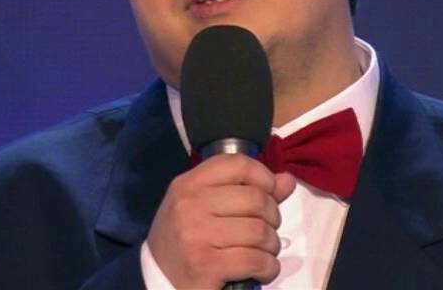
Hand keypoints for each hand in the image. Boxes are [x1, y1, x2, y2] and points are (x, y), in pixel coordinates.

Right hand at [146, 154, 296, 288]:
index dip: (264, 177)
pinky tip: (261, 270)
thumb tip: (286, 180)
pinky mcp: (205, 265)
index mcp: (188, 184)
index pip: (237, 164)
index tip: (269, 194)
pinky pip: (256, 260)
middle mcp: (190, 204)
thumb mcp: (204, 207)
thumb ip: (245, 190)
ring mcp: (196, 235)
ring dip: (271, 245)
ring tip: (264, 252)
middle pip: (255, 198)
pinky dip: (268, 267)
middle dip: (272, 217)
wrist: (156, 280)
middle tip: (266, 231)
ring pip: (259, 231)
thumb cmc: (184, 239)